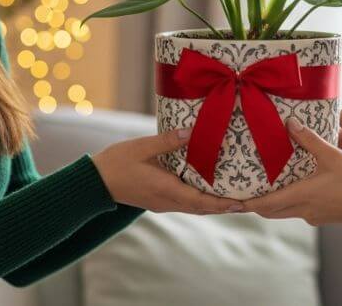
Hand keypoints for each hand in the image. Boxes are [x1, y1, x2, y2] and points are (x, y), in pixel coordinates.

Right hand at [92, 128, 242, 214]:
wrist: (95, 182)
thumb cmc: (117, 162)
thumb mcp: (142, 147)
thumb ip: (167, 141)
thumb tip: (191, 132)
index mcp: (165, 189)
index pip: (199, 200)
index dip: (220, 203)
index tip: (240, 203)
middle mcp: (166, 201)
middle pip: (201, 208)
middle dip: (223, 207)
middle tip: (246, 203)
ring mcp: (162, 204)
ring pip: (193, 208)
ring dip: (212, 206)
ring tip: (232, 200)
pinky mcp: (157, 201)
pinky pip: (184, 204)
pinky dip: (199, 202)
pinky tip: (206, 193)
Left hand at [243, 117, 341, 225]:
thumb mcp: (333, 155)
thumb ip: (310, 139)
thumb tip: (290, 123)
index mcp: (302, 195)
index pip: (266, 204)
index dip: (247, 203)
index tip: (231, 201)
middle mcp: (303, 209)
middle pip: (271, 211)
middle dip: (255, 204)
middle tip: (240, 194)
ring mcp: (312, 215)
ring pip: (284, 212)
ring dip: (271, 203)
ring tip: (261, 189)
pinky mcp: (321, 216)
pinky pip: (297, 210)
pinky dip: (287, 202)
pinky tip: (291, 189)